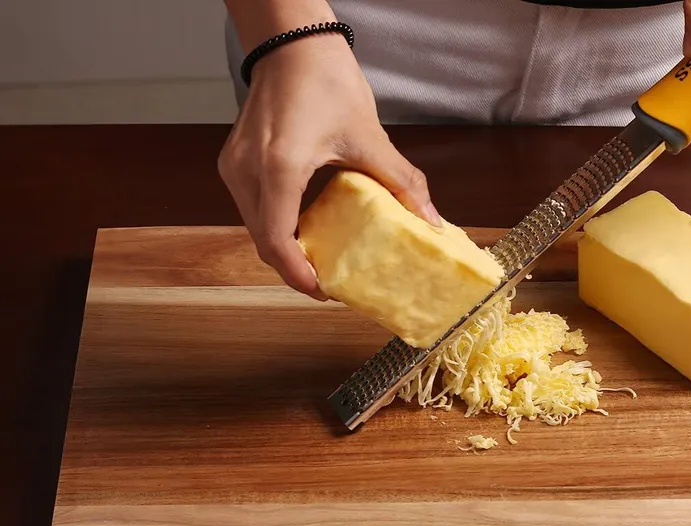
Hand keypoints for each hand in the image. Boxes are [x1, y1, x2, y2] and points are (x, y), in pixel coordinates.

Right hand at [218, 34, 440, 299]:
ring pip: (257, 227)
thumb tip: (431, 220)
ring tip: (322, 258)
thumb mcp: (370, 137)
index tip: (325, 290)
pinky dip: (278, 225)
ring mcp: (235, 167)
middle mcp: (247, 171)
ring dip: (286, 247)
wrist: (292, 44)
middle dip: (296, 267)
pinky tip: (307, 228)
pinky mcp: (234, 162)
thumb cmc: (325, 79)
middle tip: (331, 281)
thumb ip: (401, 182)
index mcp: (279, 168)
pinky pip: (254, 208)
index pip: (277, 242)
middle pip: (264, 242)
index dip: (300, 275)